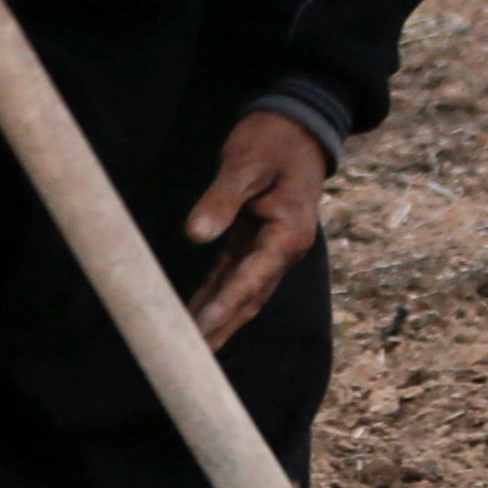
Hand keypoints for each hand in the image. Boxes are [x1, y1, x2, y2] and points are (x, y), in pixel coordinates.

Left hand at [182, 106, 332, 348]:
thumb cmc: (272, 139)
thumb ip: (222, 199)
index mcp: (288, 234)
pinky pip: (232, 276)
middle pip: (249, 298)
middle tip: (193, 363)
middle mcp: (283, 249)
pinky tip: (193, 316)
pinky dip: (214, 297)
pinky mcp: (254, 240)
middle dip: (222, 329)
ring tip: (189, 350)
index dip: (225, 306)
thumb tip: (197, 234)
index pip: (252, 279)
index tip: (201, 330)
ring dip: (218, 320)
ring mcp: (271, 248)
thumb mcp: (245, 163)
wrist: (297, 124)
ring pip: (241, 293)